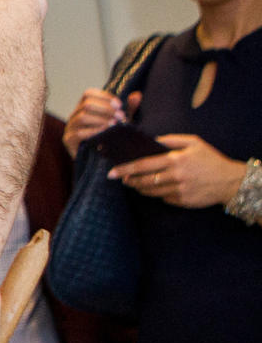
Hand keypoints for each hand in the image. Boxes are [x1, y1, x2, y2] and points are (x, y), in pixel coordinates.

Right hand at [62, 89, 138, 156]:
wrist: (101, 162)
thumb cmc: (110, 138)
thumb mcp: (121, 122)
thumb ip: (128, 109)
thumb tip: (137, 95)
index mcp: (83, 108)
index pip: (88, 94)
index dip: (104, 97)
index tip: (119, 105)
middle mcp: (74, 115)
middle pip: (86, 104)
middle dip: (106, 109)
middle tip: (121, 117)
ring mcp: (70, 127)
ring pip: (82, 117)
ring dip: (101, 119)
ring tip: (114, 125)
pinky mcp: (68, 140)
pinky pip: (79, 133)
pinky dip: (94, 132)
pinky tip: (105, 133)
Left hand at [109, 134, 246, 209]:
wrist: (230, 181)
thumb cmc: (210, 159)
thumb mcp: (194, 143)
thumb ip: (171, 140)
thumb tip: (152, 140)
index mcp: (176, 160)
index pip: (143, 165)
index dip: (125, 169)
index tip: (112, 172)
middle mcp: (175, 177)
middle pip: (143, 181)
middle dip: (129, 180)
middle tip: (121, 179)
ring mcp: (178, 191)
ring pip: (150, 192)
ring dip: (140, 188)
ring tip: (135, 183)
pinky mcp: (182, 201)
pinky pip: (163, 198)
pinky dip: (157, 193)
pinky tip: (156, 188)